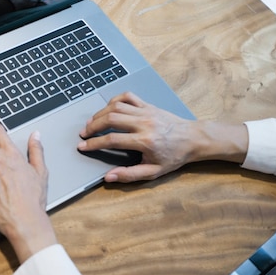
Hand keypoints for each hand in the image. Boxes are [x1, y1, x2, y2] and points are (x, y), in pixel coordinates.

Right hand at [78, 92, 247, 182]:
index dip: (94, 143)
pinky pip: (127, 97)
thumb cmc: (174, 157)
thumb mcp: (153, 172)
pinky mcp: (148, 105)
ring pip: (116, 106)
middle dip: (93, 126)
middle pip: (110, 119)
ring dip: (100, 114)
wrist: (193, 139)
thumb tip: (108, 177)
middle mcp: (143, 123)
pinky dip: (114, 100)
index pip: (112, 140)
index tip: (82, 146)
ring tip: (91, 123)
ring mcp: (146, 111)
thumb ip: (129, 175)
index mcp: (144, 141)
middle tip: (83, 134)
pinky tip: (107, 109)